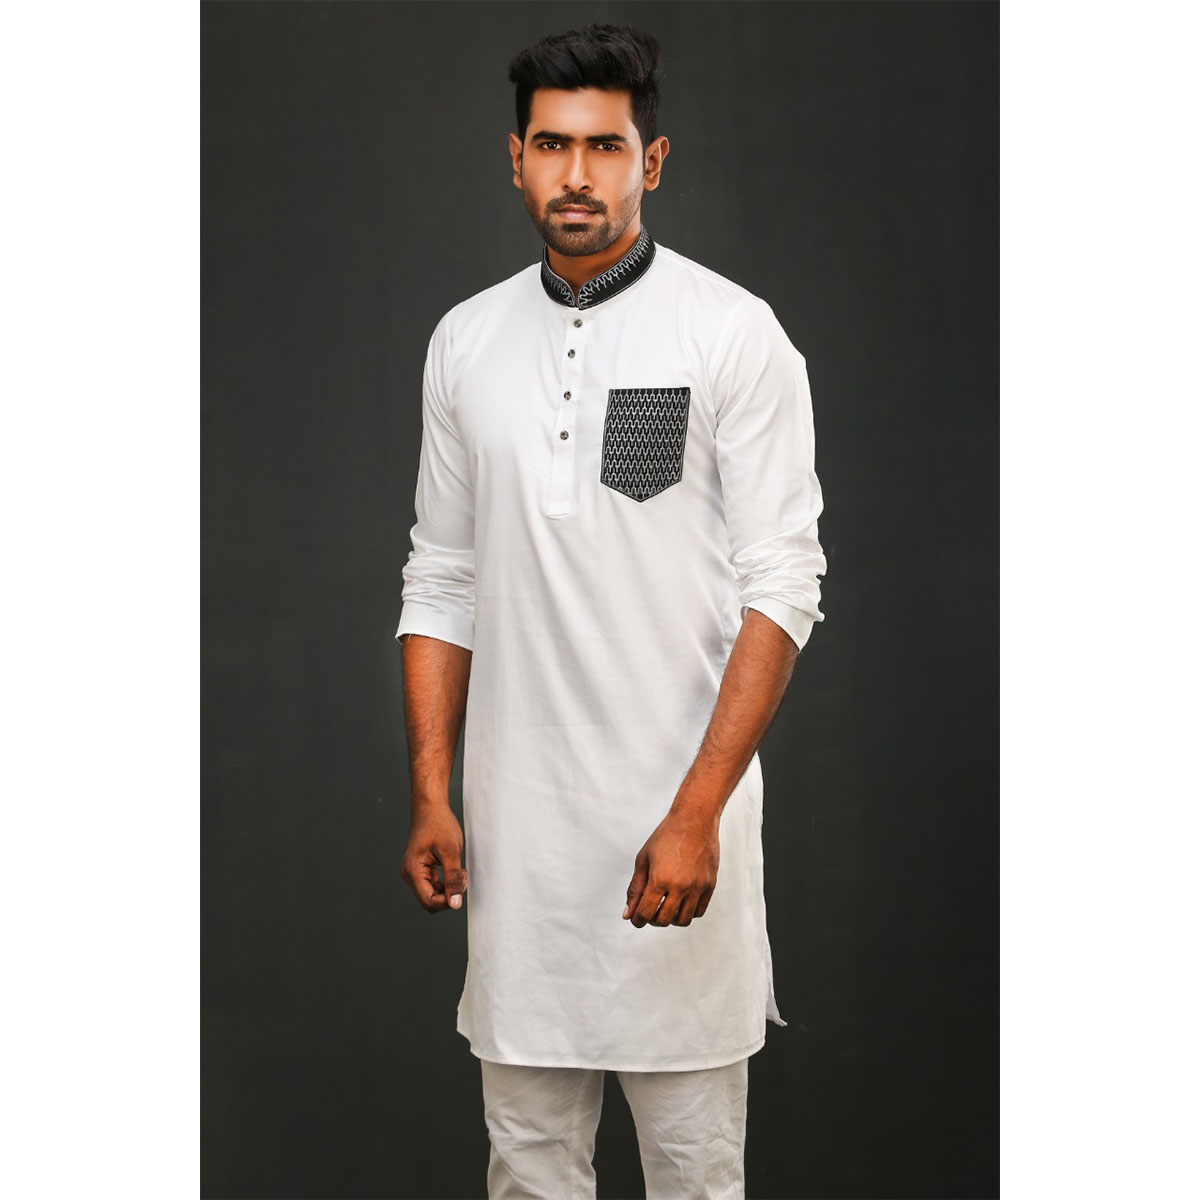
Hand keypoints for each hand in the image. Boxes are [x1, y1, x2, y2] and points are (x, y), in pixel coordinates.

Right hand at [401, 805, 467, 913]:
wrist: (431, 808)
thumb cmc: (439, 824)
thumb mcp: (451, 851)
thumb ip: (453, 879)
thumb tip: (455, 903)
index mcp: (413, 871)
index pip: (428, 902)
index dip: (447, 901)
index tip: (461, 887)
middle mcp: (410, 874)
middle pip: (429, 901)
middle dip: (448, 895)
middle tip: (462, 877)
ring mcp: (413, 871)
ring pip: (431, 893)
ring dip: (447, 888)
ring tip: (459, 872)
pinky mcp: (419, 868)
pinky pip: (432, 884)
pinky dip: (444, 881)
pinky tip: (453, 869)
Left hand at [622, 807, 719, 927]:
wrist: (694, 821)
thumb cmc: (666, 837)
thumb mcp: (643, 860)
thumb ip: (635, 888)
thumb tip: (628, 913)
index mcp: (660, 879)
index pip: (645, 914)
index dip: (637, 920)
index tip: (636, 918)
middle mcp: (680, 886)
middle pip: (663, 920)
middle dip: (652, 919)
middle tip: (650, 909)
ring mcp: (697, 887)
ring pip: (683, 920)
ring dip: (671, 918)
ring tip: (666, 905)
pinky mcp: (710, 886)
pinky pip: (699, 912)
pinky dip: (688, 912)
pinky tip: (680, 901)